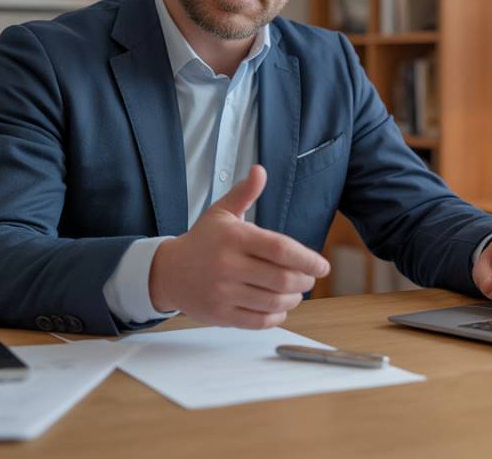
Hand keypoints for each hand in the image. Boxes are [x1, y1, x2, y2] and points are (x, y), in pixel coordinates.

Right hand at [149, 164, 330, 328]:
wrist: (167, 272)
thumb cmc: (202, 240)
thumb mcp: (222, 212)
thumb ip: (244, 193)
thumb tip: (260, 170)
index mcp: (234, 237)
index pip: (280, 249)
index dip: (308, 259)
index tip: (323, 266)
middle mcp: (228, 265)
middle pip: (282, 278)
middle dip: (304, 281)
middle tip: (309, 278)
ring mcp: (223, 292)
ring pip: (273, 302)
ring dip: (293, 299)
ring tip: (296, 293)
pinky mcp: (220, 314)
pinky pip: (258, 321)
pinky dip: (276, 317)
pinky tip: (279, 308)